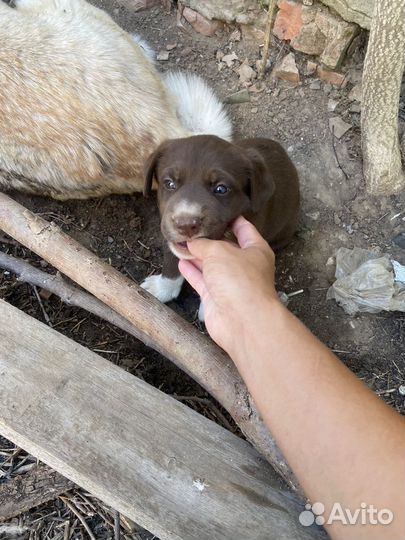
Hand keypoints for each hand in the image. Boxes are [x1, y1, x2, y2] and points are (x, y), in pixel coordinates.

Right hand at [178, 216, 279, 355]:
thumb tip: (192, 242)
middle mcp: (244, 265)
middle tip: (190, 226)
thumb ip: (203, 244)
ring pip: (211, 264)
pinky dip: (191, 270)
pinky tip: (180, 260)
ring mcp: (230, 282)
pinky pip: (202, 280)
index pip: (244, 228)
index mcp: (256, 249)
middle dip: (208, 238)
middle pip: (224, 247)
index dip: (230, 218)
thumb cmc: (239, 278)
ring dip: (196, 254)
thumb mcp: (219, 251)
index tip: (215, 209)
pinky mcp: (216, 297)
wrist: (241, 319)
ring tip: (180, 241)